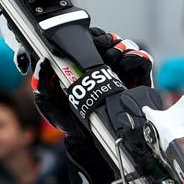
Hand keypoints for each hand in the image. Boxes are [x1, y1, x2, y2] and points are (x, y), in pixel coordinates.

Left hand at [34, 31, 152, 183]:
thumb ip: (43, 89)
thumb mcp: (52, 108)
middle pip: (106, 40)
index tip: (84, 40)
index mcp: (82, 70)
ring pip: (123, 46)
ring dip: (117, 46)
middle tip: (99, 48)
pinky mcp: (138, 81)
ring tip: (111, 57)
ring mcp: (121, 73)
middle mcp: (102, 68)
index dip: (86, 37)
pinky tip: (125, 62)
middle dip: (102, 40)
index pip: (86, 42)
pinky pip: (141, 61)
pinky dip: (134, 57)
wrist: (96, 147)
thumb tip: (42, 66)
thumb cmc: (73, 126)